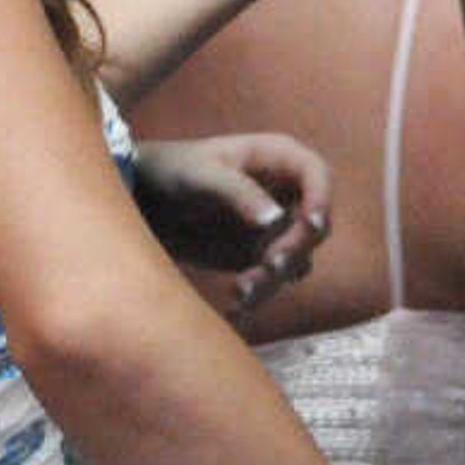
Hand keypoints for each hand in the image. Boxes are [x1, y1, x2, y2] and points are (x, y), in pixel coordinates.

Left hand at [128, 133, 329, 305]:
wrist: (143, 200)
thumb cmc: (173, 170)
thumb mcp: (203, 175)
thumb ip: (239, 192)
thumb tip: (276, 220)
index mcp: (278, 158)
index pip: (317, 174)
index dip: (322, 198)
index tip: (311, 225)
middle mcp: (285, 193)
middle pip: (313, 225)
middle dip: (294, 248)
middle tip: (270, 265)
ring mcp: (274, 228)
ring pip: (296, 259)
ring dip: (274, 278)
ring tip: (240, 291)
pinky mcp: (258, 256)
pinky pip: (272, 279)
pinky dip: (257, 294)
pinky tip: (234, 307)